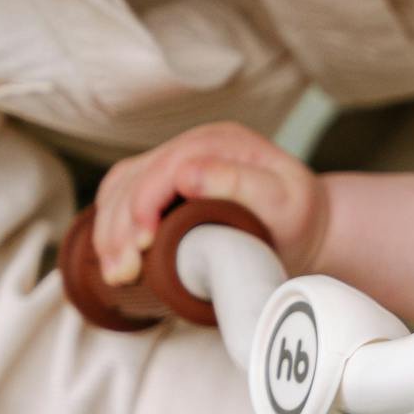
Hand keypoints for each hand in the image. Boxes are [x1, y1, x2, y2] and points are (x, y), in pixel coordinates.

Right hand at [92, 122, 327, 282]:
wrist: (305, 226)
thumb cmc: (297, 216)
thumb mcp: (283, 199)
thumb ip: (240, 183)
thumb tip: (186, 175)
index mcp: (220, 142)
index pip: (165, 165)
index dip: (145, 202)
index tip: (142, 243)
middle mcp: (193, 146)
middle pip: (135, 177)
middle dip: (120, 225)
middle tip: (123, 271)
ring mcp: (176, 162)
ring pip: (121, 186)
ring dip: (108, 229)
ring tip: (115, 272)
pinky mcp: (164, 184)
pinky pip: (122, 194)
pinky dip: (109, 224)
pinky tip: (110, 253)